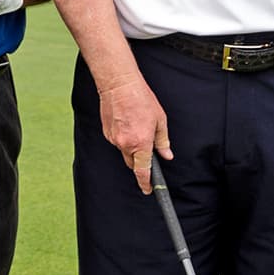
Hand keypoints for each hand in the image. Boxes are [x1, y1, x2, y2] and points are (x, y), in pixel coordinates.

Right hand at [99, 76, 170, 194]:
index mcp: (141, 143)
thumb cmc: (141, 99)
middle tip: (145, 144)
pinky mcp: (106, 132)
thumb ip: (162, 141)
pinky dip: (123, 136)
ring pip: (124, 151)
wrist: (119, 85)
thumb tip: (166, 155)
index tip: (147, 189)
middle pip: (132, 162)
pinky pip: (117, 141)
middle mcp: (125, 144)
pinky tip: (127, 121)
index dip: (145, 183)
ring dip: (131, 145)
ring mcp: (114, 139)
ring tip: (136, 124)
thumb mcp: (159, 120)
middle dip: (139, 159)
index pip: (142, 170)